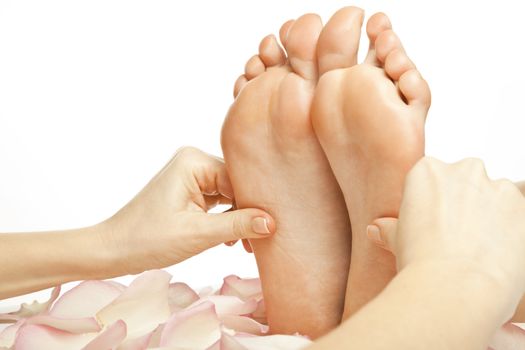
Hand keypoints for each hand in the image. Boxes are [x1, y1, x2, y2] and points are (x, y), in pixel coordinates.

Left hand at [104, 147, 274, 273]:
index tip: (272, 229)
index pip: (239, 179)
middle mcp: (193, 160)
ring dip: (238, 219)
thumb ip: (238, 225)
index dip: (256, 204)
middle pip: (236, 185)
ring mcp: (191, 174)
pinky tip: (230, 239)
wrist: (113, 250)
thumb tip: (272, 222)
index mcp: (194, 161)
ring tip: (245, 245)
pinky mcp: (189, 189)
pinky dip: (226, 219)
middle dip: (248, 213)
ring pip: (229, 195)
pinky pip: (218, 200)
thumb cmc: (147, 239)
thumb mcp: (198, 234)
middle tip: (259, 242)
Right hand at [367, 157, 524, 308]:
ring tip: (479, 249)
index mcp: (427, 170)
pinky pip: (519, 216)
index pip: (435, 177)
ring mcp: (498, 186)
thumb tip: (375, 230)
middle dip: (465, 203)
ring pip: (498, 196)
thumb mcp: (397, 241)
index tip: (434, 224)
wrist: (456, 287)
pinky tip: (498, 254)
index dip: (435, 203)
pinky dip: (512, 231)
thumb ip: (389, 229)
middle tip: (457, 237)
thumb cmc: (421, 262)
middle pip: (468, 180)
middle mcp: (464, 170)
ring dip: (492, 216)